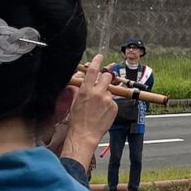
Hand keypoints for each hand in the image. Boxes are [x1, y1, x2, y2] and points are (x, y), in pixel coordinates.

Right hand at [59, 55, 116, 169]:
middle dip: (106, 77)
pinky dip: (108, 105)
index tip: (100, 56)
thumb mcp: (76, 101)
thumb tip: (86, 81)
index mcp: (86, 90)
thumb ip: (83, 89)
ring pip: (110, 91)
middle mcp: (98, 93)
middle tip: (103, 82)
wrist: (84, 134)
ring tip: (98, 107)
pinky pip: (113, 102)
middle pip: (107, 76)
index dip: (97, 61)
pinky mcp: (114, 107)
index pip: (93, 70)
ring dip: (106, 95)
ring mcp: (107, 100)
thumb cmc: (77, 120)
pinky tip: (102, 113)